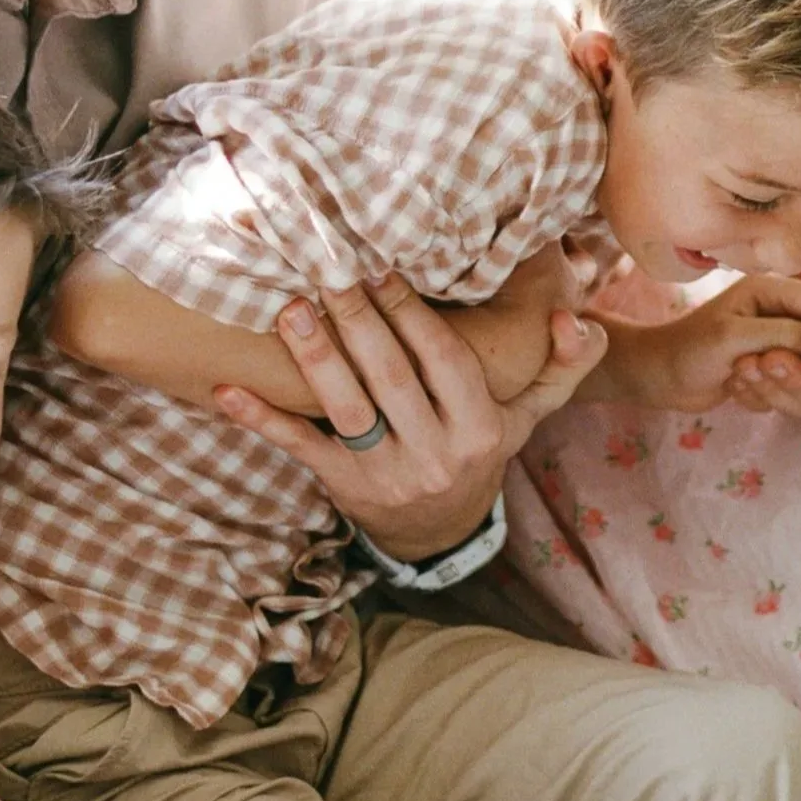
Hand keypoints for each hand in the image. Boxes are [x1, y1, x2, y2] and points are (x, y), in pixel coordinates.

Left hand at [214, 274, 605, 561]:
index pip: (445, 363)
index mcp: (480, 429)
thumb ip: (561, 366)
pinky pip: (301, 448)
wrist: (441, 532)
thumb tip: (573, 318)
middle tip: (328, 269)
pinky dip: (262, 419)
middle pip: (391, 378)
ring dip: (315, 358)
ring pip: (347, 409)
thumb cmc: (479, 448)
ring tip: (290, 309)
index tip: (386, 268)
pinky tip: (226, 389)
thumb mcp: (528, 414)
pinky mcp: (342, 487)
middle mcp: (435, 454)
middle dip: (359, 319)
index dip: (414, 316)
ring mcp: (386, 474)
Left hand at [608, 272, 800, 415]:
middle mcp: (782, 313)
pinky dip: (768, 395)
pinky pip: (791, 389)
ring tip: (739, 377)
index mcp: (775, 289)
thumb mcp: (735, 337)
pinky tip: (733, 388)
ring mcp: (779, 342)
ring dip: (780, 384)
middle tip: (773, 371)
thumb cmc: (689, 348)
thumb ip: (783, 333)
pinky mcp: (773, 369)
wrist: (658, 376)